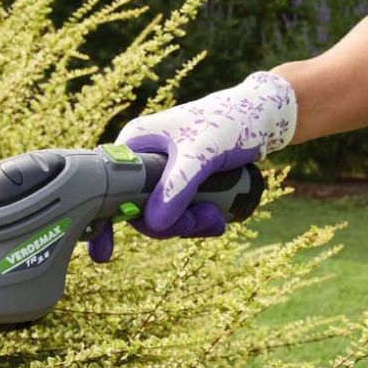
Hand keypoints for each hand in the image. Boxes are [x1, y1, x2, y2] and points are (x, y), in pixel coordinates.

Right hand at [88, 71, 296, 261]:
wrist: (264, 117)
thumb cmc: (230, 123)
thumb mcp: (200, 155)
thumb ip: (176, 188)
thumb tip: (153, 225)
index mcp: (134, 144)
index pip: (108, 188)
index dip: (105, 219)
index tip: (103, 250)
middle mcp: (142, 159)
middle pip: (136, 208)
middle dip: (167, 223)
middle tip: (195, 223)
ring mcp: (162, 173)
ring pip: (160, 215)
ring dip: (187, 224)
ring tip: (214, 218)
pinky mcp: (181, 183)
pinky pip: (178, 212)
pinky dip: (196, 221)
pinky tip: (217, 218)